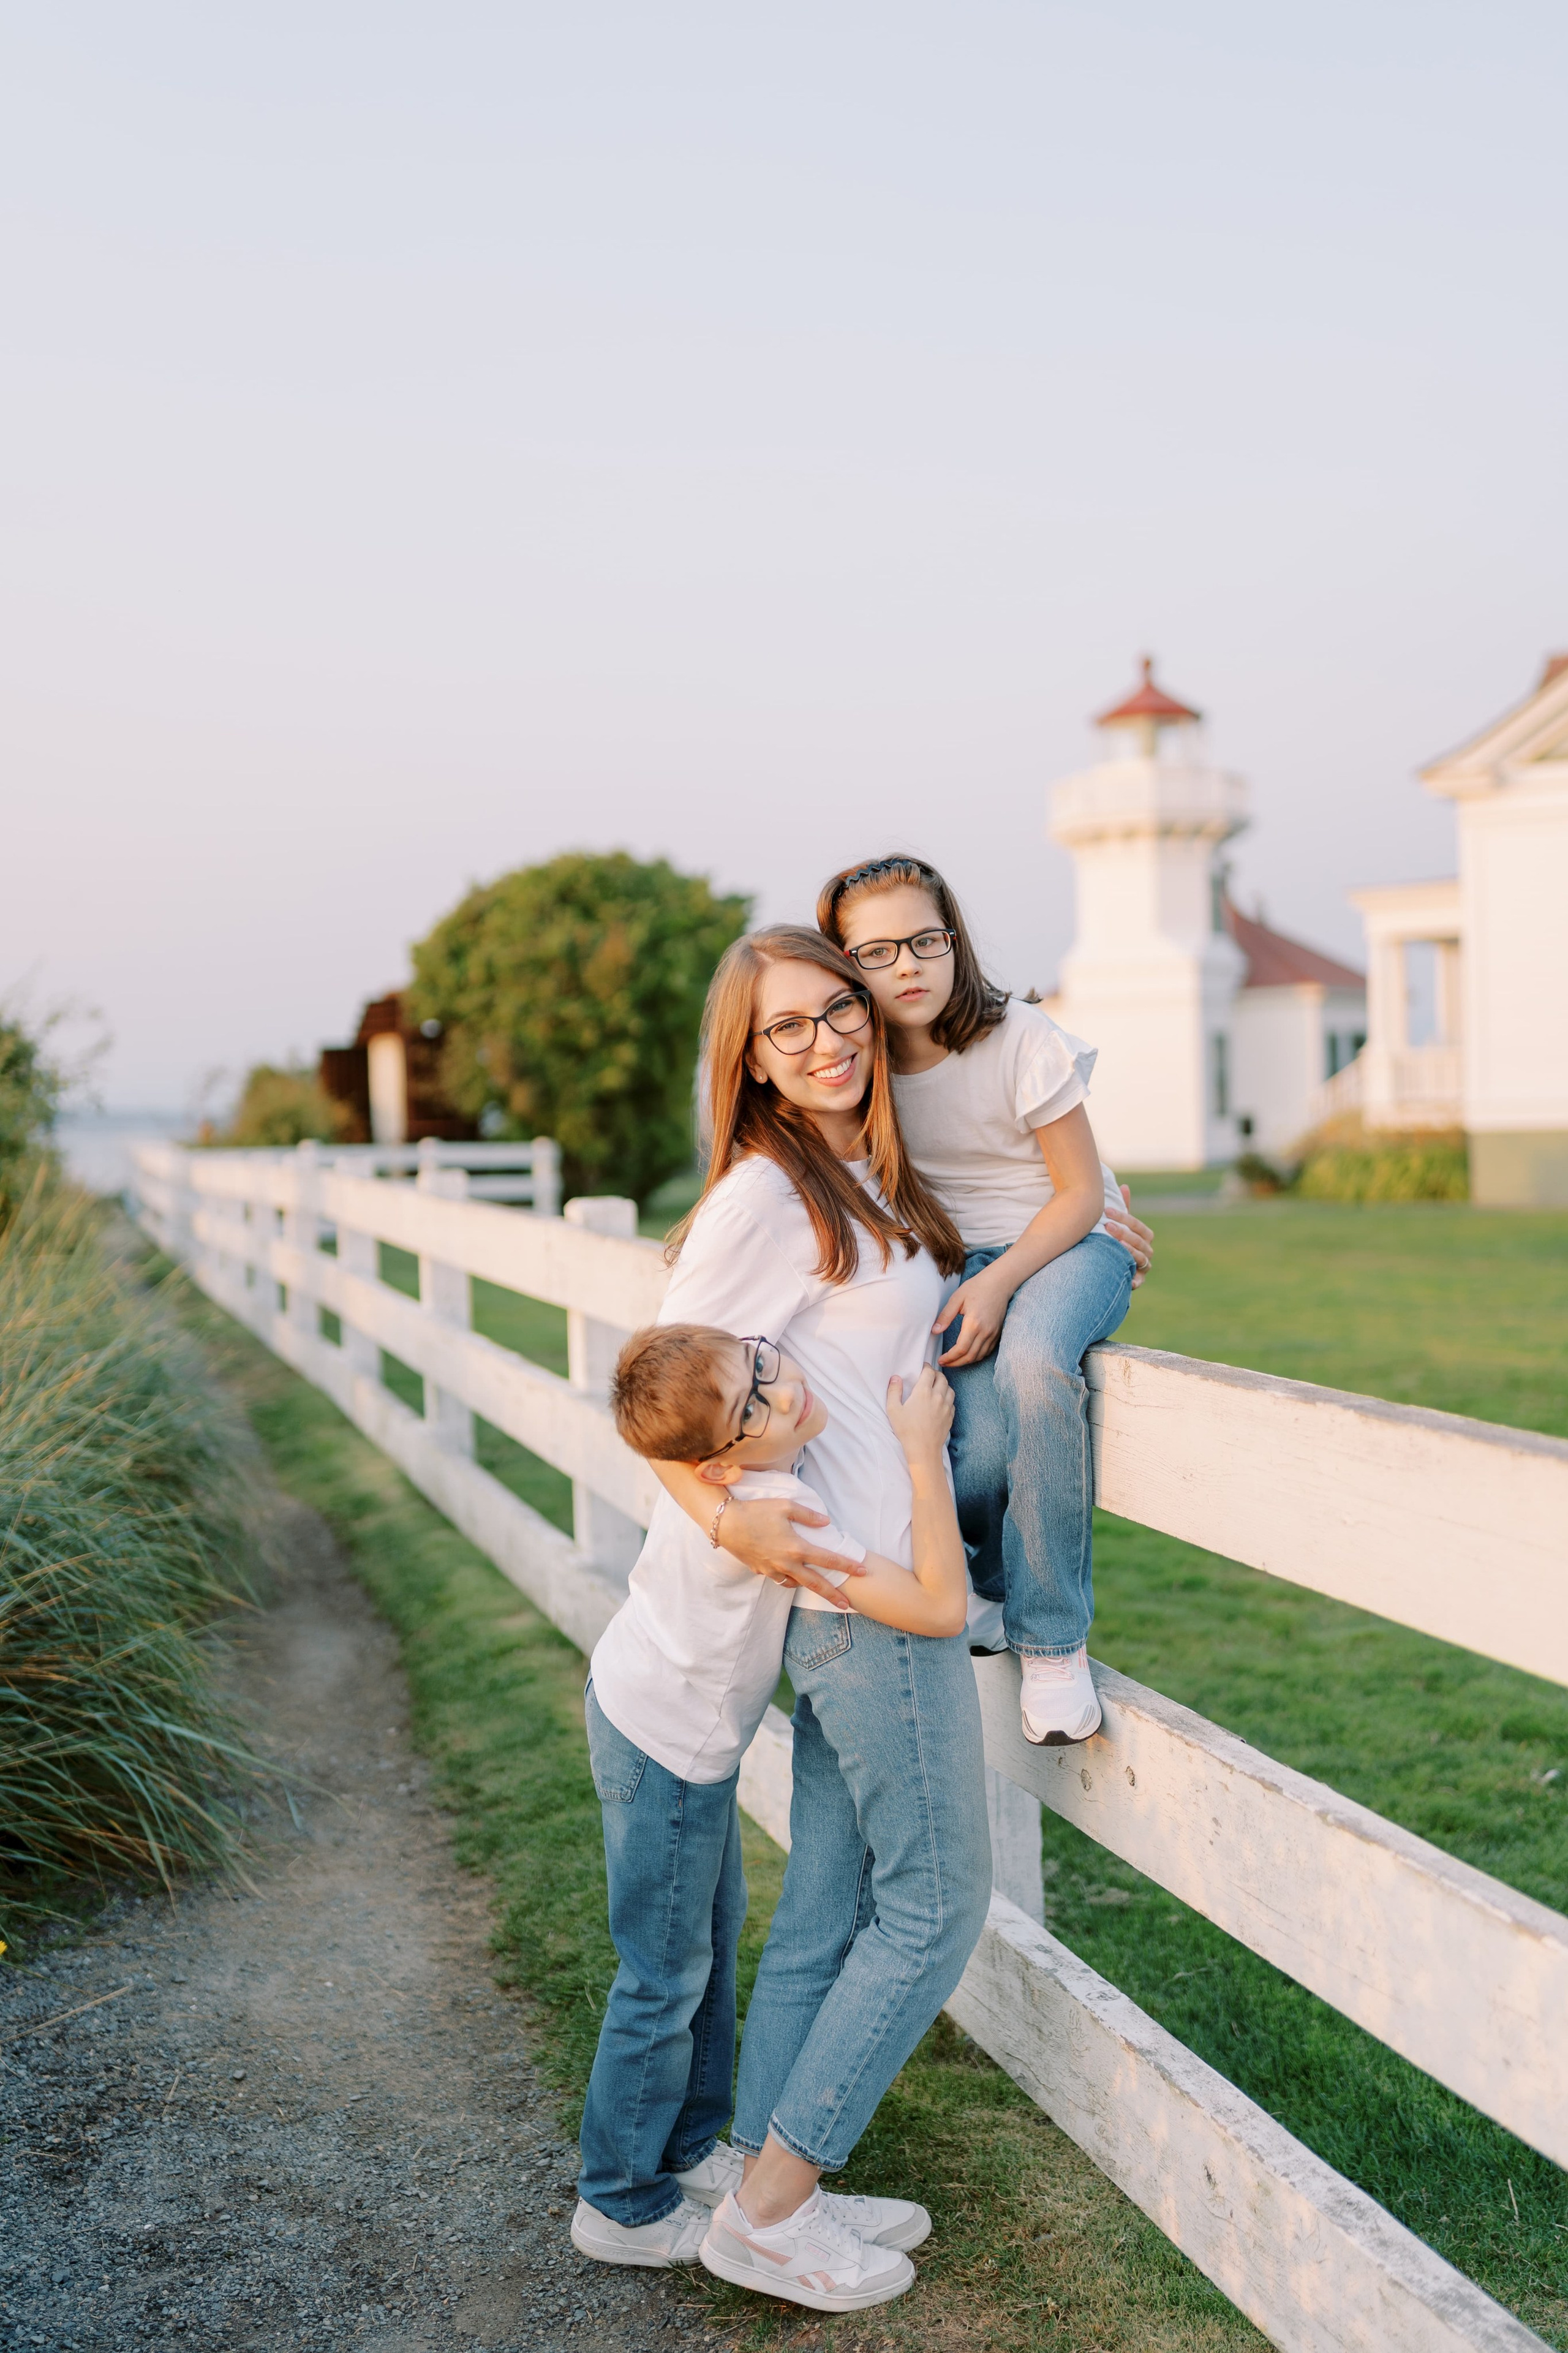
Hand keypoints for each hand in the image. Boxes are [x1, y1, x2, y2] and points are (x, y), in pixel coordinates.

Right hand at [715, 1496, 864, 1606]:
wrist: (726, 1523)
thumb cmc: (756, 1511)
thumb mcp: (785, 1505)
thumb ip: (808, 1515)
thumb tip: (827, 1523)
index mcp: (796, 1547)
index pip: (828, 1559)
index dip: (847, 1566)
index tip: (863, 1571)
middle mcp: (787, 1563)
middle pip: (816, 1584)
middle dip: (833, 1595)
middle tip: (848, 1605)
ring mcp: (773, 1570)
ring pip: (796, 1584)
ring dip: (809, 1588)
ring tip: (820, 1590)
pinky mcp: (761, 1571)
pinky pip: (779, 1580)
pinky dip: (789, 1580)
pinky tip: (792, 1576)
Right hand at [885, 1365, 954, 1459]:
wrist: (923, 1449)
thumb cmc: (906, 1430)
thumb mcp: (893, 1410)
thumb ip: (894, 1391)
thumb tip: (895, 1377)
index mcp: (923, 1392)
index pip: (929, 1372)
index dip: (926, 1367)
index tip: (922, 1367)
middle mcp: (937, 1396)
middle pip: (942, 1377)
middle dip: (936, 1373)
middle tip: (929, 1375)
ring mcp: (946, 1407)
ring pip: (950, 1388)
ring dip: (944, 1385)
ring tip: (937, 1387)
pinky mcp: (950, 1416)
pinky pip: (952, 1402)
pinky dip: (948, 1397)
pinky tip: (941, 1401)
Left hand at [933, 1265, 1011, 1366]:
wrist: (1000, 1282)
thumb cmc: (977, 1287)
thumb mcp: (957, 1298)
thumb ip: (945, 1316)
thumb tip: (934, 1331)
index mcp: (973, 1323)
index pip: (961, 1349)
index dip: (950, 1358)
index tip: (941, 1359)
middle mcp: (985, 1331)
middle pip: (970, 1357)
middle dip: (955, 1363)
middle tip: (944, 1363)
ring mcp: (993, 1333)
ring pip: (979, 1356)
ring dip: (965, 1362)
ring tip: (953, 1361)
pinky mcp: (998, 1333)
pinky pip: (987, 1351)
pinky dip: (976, 1356)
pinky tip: (967, 1354)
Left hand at [1106, 1184, 1153, 1288]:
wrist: (1113, 1266)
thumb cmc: (1117, 1241)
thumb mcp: (1120, 1225)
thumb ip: (1123, 1208)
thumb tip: (1124, 1186)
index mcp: (1145, 1236)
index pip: (1138, 1225)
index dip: (1124, 1218)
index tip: (1107, 1211)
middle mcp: (1147, 1250)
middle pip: (1139, 1241)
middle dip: (1124, 1233)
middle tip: (1107, 1226)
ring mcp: (1144, 1266)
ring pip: (1141, 1258)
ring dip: (1130, 1251)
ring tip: (1117, 1246)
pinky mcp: (1139, 1280)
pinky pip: (1140, 1281)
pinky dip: (1135, 1280)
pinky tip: (1128, 1279)